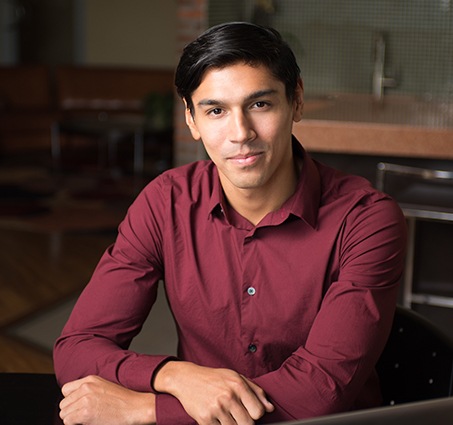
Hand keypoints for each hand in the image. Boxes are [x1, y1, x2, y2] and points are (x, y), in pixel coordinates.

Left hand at [59, 375, 155, 424]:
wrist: (135, 407)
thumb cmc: (123, 400)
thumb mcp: (104, 386)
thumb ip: (88, 389)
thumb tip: (73, 401)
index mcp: (90, 379)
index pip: (66, 390)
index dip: (70, 400)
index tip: (77, 406)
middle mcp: (86, 387)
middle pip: (63, 403)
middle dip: (71, 411)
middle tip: (83, 415)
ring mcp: (85, 400)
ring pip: (64, 413)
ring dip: (72, 418)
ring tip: (86, 419)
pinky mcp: (85, 413)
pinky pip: (68, 421)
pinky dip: (75, 423)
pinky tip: (87, 422)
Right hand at [154, 361, 273, 423]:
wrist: (186, 378)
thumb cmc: (214, 378)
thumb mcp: (235, 377)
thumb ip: (255, 391)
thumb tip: (270, 408)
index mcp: (237, 385)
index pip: (258, 412)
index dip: (255, 414)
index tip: (248, 410)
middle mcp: (228, 396)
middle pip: (248, 424)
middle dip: (244, 422)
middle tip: (236, 414)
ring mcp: (216, 408)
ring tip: (225, 415)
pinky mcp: (204, 419)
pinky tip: (216, 418)